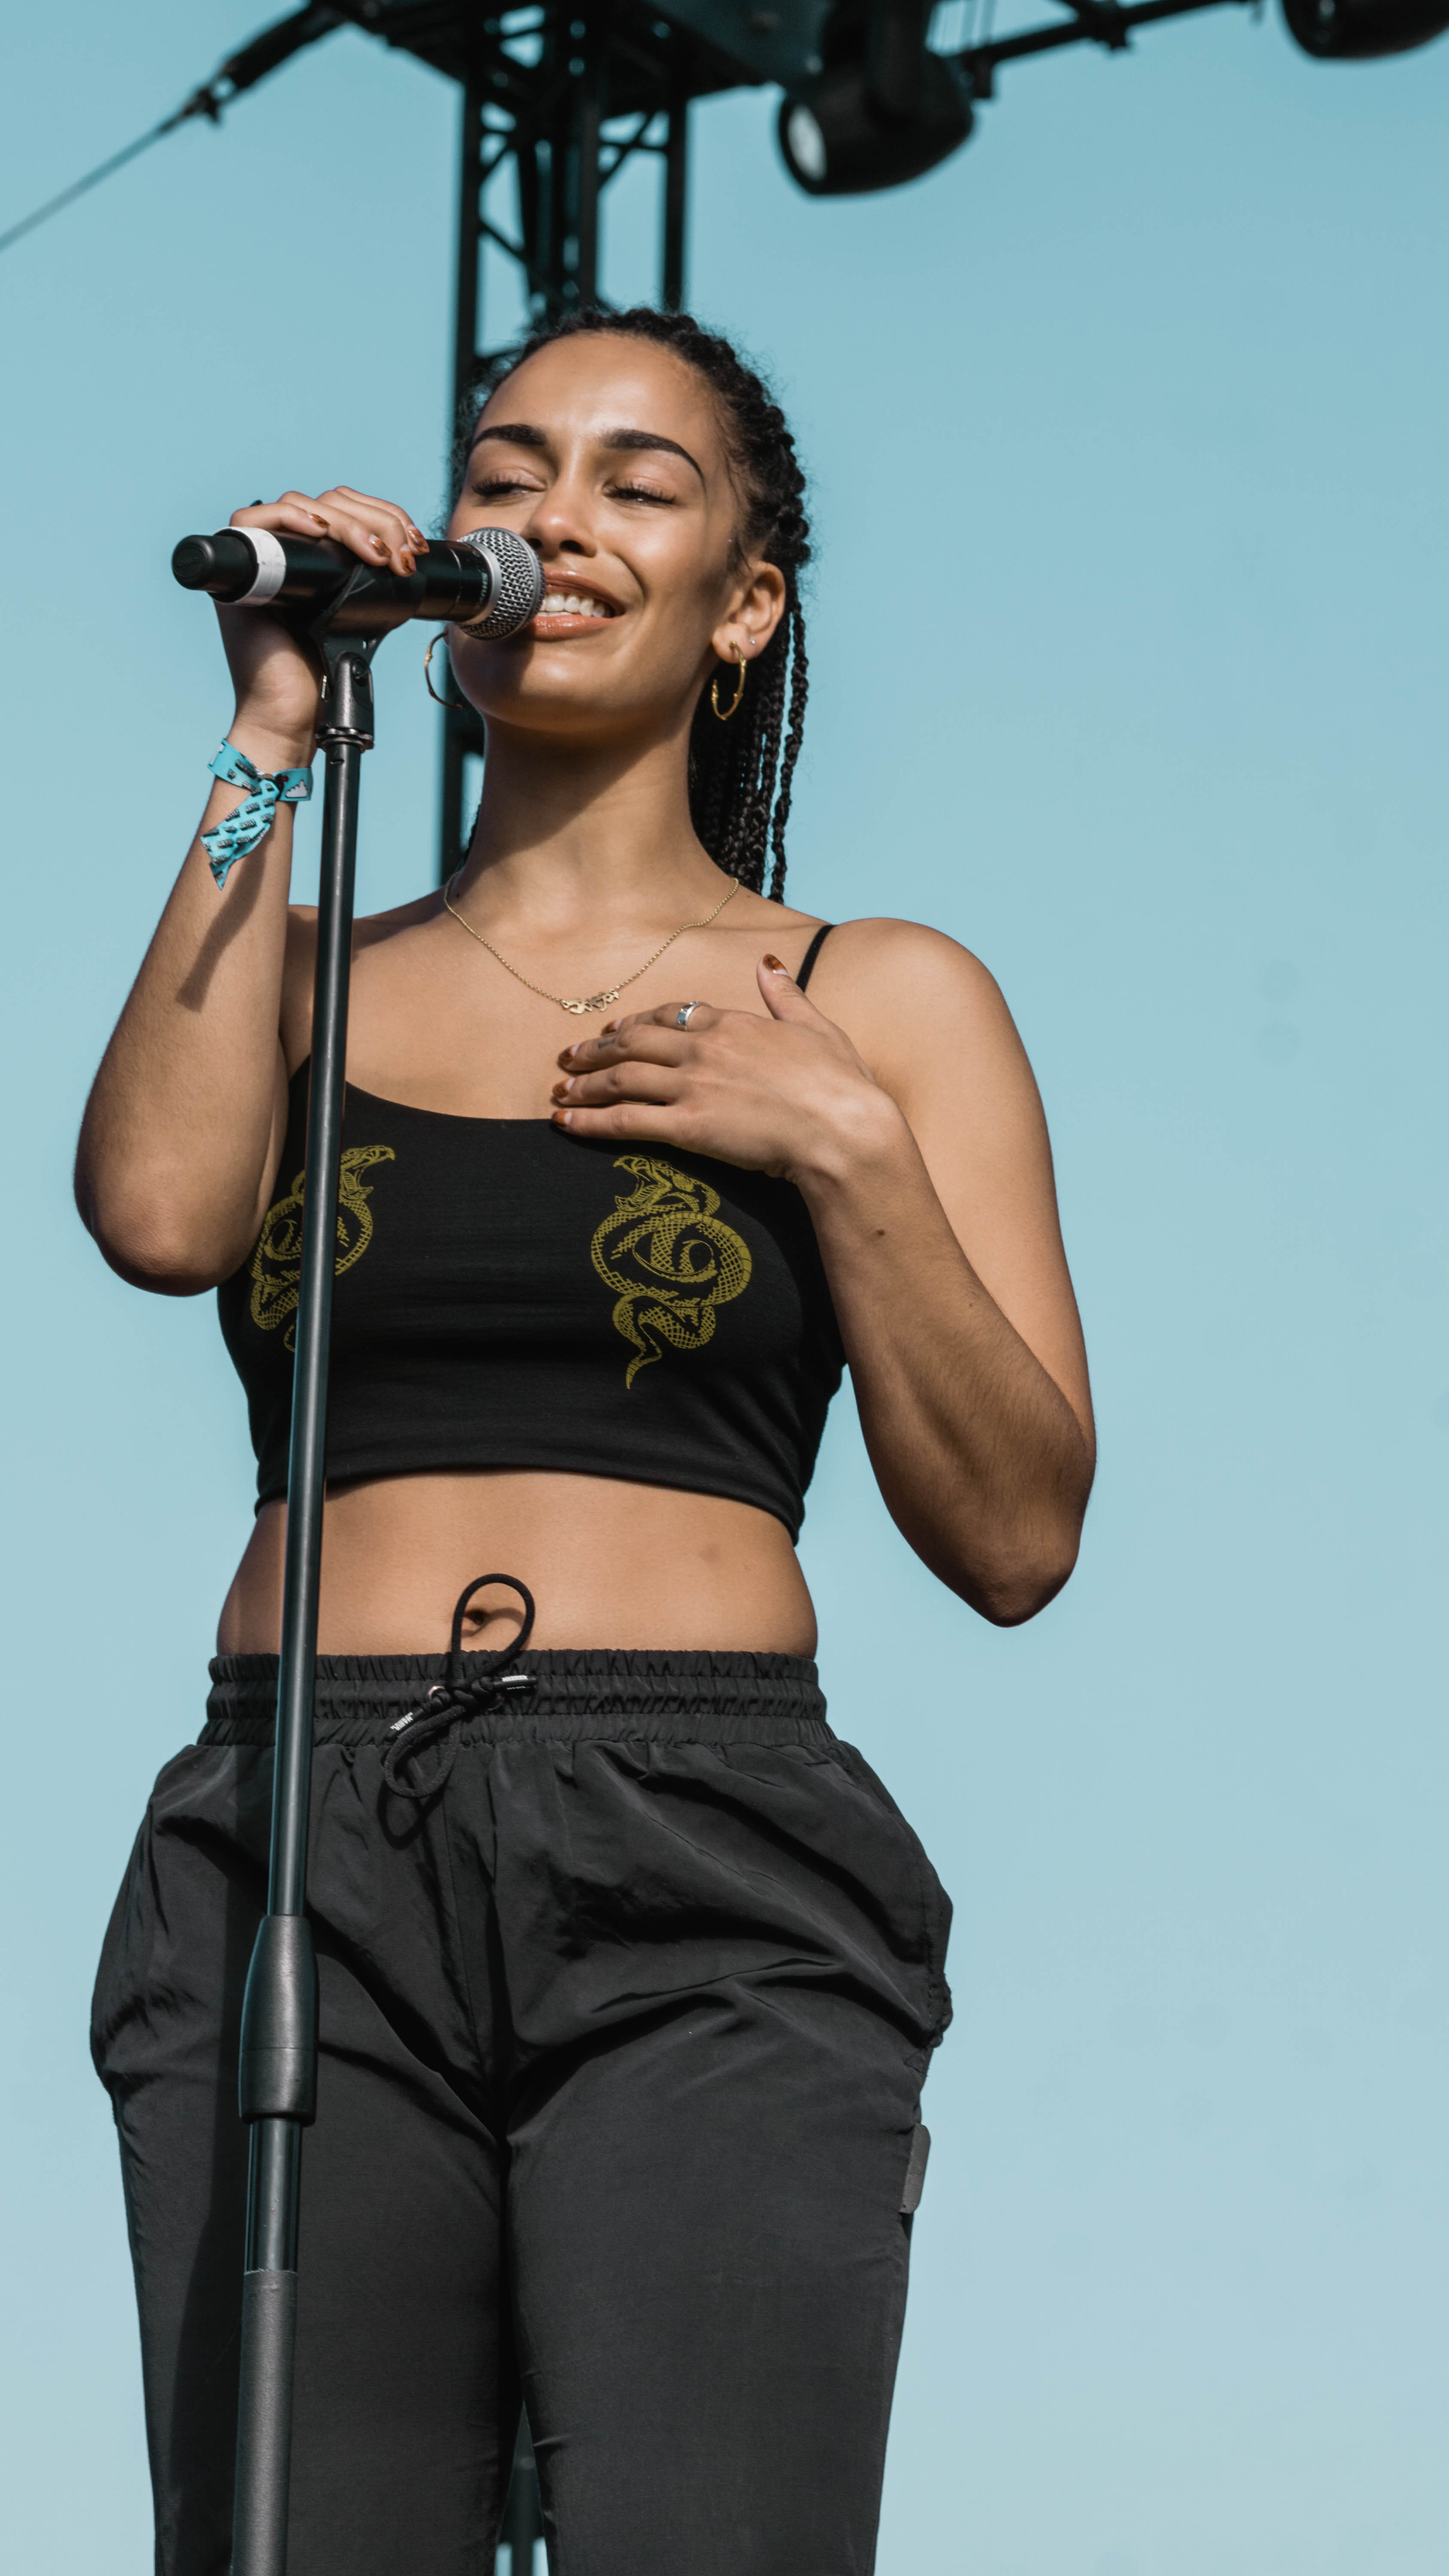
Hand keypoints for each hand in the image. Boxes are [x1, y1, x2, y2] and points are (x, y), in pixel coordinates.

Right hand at [216, 486, 428, 759]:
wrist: (292, 714)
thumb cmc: (322, 675)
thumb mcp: (358, 618)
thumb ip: (369, 585)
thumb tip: (402, 556)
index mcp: (314, 560)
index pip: (344, 510)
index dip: (381, 515)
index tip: (411, 544)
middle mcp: (285, 554)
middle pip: (327, 503)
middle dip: (375, 520)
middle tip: (400, 554)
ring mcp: (259, 560)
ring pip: (300, 505)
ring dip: (347, 521)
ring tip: (376, 553)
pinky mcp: (237, 573)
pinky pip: (251, 521)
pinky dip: (288, 516)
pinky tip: (320, 531)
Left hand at [550, 952, 901, 1187]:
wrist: (846, 1130)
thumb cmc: (841, 1085)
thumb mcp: (819, 1027)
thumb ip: (786, 995)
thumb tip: (767, 963)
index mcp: (735, 1022)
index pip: (672, 1014)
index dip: (637, 1022)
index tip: (614, 1030)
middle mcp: (706, 1048)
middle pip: (635, 1043)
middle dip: (596, 1050)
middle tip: (568, 1058)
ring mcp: (694, 1086)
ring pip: (622, 1078)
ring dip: (584, 1084)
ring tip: (559, 1090)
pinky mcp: (688, 1126)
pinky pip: (625, 1120)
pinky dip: (589, 1120)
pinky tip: (564, 1122)